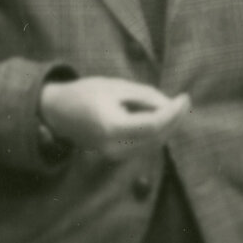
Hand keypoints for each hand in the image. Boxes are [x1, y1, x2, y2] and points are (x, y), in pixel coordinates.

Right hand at [39, 76, 188, 157]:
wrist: (58, 112)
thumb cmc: (85, 93)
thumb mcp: (116, 86)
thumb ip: (144, 96)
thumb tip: (170, 106)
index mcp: (111, 127)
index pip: (152, 125)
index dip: (172, 113)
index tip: (184, 97)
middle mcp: (113, 147)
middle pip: (156, 138)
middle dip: (174, 120)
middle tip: (183, 100)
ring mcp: (113, 155)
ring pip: (152, 144)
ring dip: (167, 127)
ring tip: (172, 106)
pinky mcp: (115, 155)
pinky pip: (144, 146)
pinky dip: (156, 132)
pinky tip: (159, 116)